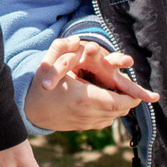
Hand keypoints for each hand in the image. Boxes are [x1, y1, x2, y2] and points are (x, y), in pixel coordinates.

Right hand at [24, 36, 158, 131]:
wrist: (28, 110)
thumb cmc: (38, 85)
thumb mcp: (47, 64)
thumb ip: (61, 47)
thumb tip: (76, 38)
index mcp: (83, 98)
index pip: (117, 102)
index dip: (132, 97)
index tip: (139, 90)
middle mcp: (86, 113)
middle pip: (119, 111)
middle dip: (129, 101)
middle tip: (134, 91)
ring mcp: (84, 123)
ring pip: (113, 118)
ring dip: (120, 107)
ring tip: (122, 94)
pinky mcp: (82, 128)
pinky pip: (104, 122)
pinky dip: (110, 113)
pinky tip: (108, 102)